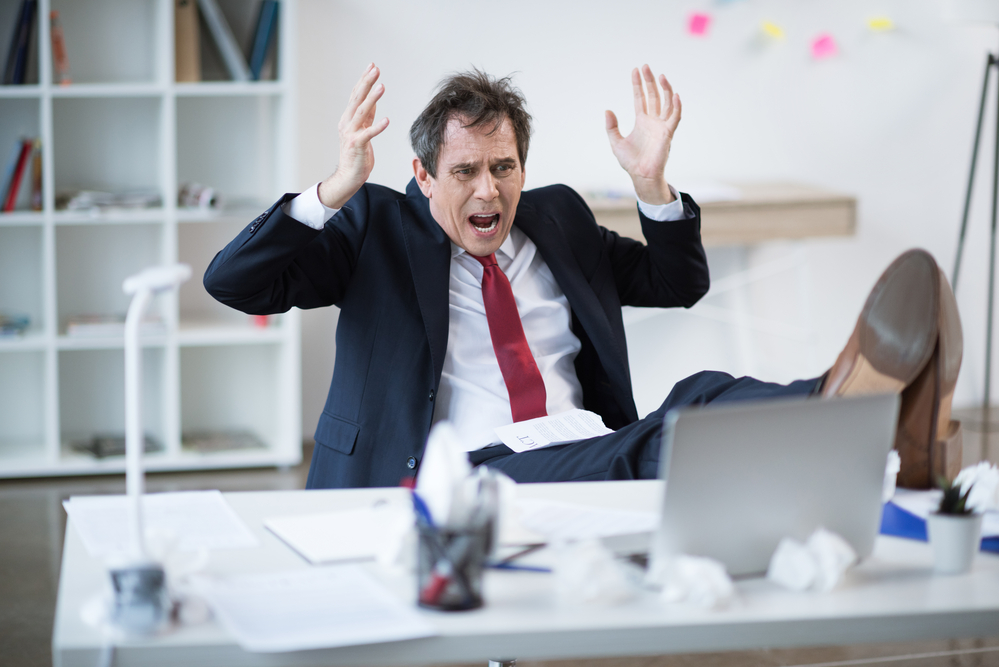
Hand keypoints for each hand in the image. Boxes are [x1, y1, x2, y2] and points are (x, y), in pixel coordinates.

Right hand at [318, 64, 389, 208]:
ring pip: (361, 112)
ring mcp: (351, 134)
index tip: (372, 66)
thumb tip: (373, 100)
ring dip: (372, 98)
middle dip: (366, 83)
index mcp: (348, 119)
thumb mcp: (362, 131)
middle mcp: (347, 123)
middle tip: (375, 69)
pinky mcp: (357, 145)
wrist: (348, 177)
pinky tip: (387, 120)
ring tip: (382, 86)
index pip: (356, 95)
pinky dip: (377, 126)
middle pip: (357, 99)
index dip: (363, 80)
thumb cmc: (357, 155)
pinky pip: (368, 134)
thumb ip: (366, 117)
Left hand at [605, 65, 681, 204]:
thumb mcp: (616, 142)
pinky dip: (676, 106)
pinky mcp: (668, 134)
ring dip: (665, 89)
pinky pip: (674, 118)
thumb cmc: (631, 161)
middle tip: (646, 66)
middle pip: (654, 96)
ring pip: (666, 103)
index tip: (636, 70)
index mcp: (642, 121)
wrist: (641, 176)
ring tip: (660, 75)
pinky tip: (675, 95)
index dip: (638, 84)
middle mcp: (653, 121)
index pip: (641, 98)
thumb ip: (611, 126)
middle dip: (650, 81)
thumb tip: (607, 110)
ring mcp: (662, 126)